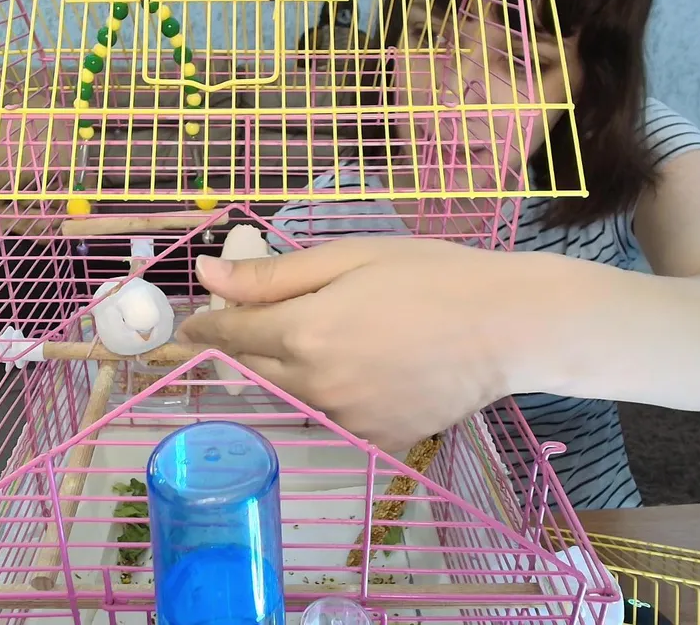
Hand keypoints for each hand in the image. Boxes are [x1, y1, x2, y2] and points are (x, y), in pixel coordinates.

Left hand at [176, 238, 513, 451]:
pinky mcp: (376, 442)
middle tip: (246, 327)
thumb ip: (273, 274)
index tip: (192, 323)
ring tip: (315, 344)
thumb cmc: (431, 276)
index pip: (227, 335)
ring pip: (287, 400)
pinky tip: (359, 373)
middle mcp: (314, 385)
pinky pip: (331, 423)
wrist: (508, 326)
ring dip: (282, 376)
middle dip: (238, 350)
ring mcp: (345, 420)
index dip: (204, 326)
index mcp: (302, 332)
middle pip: (249, 371)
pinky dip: (328, 401)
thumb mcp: (350, 257)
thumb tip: (206, 276)